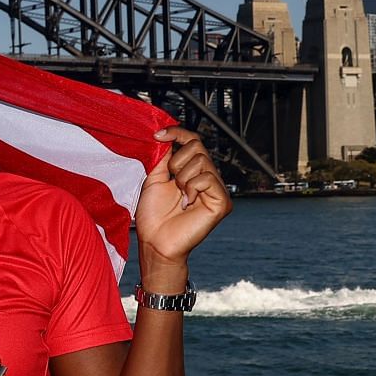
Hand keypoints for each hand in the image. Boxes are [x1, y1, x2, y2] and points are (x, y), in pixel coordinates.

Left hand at [135, 126, 230, 270]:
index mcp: (192, 171)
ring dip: (181, 177)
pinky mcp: (222, 201)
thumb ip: (163, 158)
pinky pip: (207, 178)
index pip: (192, 141)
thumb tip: (167, 136)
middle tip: (170, 182)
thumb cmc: (153, 216)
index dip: (177, 133)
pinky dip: (191, 188)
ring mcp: (216, 189)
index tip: (157, 135)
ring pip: (201, 161)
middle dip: (176, 162)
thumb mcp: (154, 179)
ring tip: (178, 196)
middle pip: (197, 147)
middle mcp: (207, 177)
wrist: (155, 241)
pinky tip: (186, 203)